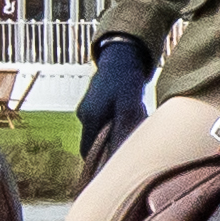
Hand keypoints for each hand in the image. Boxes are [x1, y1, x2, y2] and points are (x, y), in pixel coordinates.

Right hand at [78, 33, 154, 167]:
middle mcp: (85, 114)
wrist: (123, 57)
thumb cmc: (126, 80)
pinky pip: (105, 122)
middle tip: (131, 141)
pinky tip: (133, 112)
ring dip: (117, 133)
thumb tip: (121, 156)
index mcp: (90, 117)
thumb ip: (124, 131)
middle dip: (112, 145)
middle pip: (95, 143)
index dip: (101, 162)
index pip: (88, 152)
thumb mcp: (129, 107)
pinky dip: (118, 123)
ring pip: (101, 132)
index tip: (118, 163)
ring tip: (135, 119)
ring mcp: (88, 109)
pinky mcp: (95, 104)